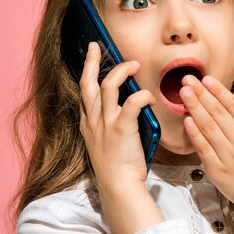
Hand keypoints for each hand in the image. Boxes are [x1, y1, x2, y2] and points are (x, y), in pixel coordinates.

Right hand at [79, 42, 156, 188]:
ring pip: (108, 85)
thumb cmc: (117, 169)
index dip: (86, 74)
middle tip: (95, 46)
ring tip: (133, 64)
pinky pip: (132, 102)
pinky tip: (150, 97)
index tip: (89, 61)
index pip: (83, 94)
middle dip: (90, 61)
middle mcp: (93, 121)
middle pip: (87, 83)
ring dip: (122, 71)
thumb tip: (125, 110)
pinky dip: (143, 95)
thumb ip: (109, 126)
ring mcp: (105, 123)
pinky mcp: (121, 127)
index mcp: (88, 125)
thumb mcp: (105, 145)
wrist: (119, 186)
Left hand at [179, 74, 233, 216]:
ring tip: (183, 94)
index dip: (219, 91)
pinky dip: (194, 134)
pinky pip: (203, 149)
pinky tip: (187, 120)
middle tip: (187, 80)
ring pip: (208, 127)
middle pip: (218, 113)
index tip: (206, 79)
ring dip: (194, 108)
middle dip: (201, 94)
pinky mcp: (218, 171)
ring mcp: (229, 157)